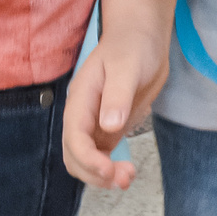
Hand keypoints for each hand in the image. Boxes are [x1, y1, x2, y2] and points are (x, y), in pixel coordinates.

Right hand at [63, 24, 168, 189]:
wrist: (142, 37)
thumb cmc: (132, 45)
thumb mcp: (127, 65)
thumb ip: (117, 95)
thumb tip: (109, 125)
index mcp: (81, 99)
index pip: (74, 137)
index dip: (87, 158)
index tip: (109, 169)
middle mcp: (83, 114)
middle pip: (74, 155)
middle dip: (94, 173)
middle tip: (123, 179)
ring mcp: (94, 123)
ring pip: (86, 160)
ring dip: (101, 176)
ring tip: (127, 178)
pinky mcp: (108, 128)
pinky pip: (101, 156)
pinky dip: (110, 169)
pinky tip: (126, 171)